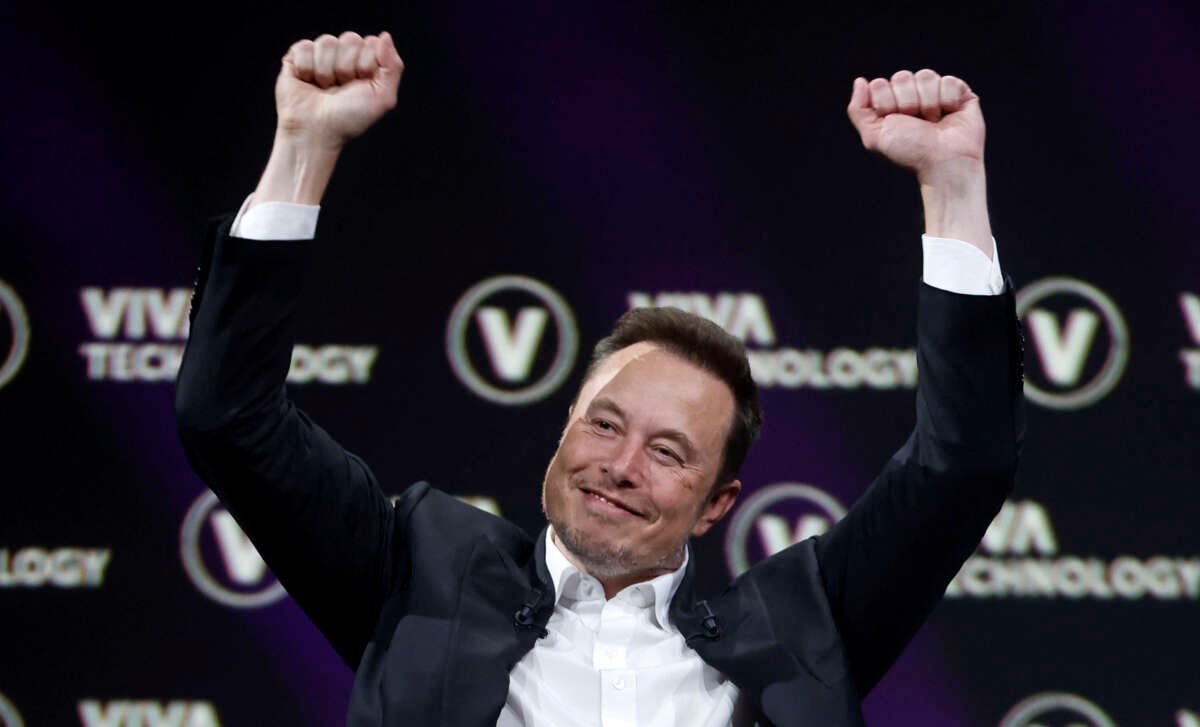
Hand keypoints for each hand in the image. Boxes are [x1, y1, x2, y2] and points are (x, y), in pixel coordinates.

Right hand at [275, 31, 404, 150]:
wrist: (316, 132)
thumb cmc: (349, 119)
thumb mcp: (382, 98)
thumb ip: (392, 66)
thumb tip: (385, 36)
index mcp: (365, 62)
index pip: (371, 42)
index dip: (366, 65)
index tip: (360, 85)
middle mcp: (344, 56)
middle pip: (350, 39)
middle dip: (346, 68)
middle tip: (341, 88)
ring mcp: (320, 55)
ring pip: (327, 42)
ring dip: (326, 71)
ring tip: (324, 87)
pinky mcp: (297, 57)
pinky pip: (305, 47)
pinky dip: (307, 69)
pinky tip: (308, 82)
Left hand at [846, 70, 983, 183]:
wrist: (943, 163)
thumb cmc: (910, 152)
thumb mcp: (874, 136)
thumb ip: (858, 110)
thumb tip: (860, 81)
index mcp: (890, 103)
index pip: (879, 84)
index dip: (885, 104)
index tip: (895, 123)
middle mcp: (912, 94)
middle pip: (901, 77)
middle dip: (907, 103)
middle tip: (917, 124)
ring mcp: (935, 91)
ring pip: (925, 76)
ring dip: (928, 104)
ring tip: (933, 122)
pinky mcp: (959, 91)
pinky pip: (948, 80)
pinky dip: (947, 101)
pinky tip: (949, 114)